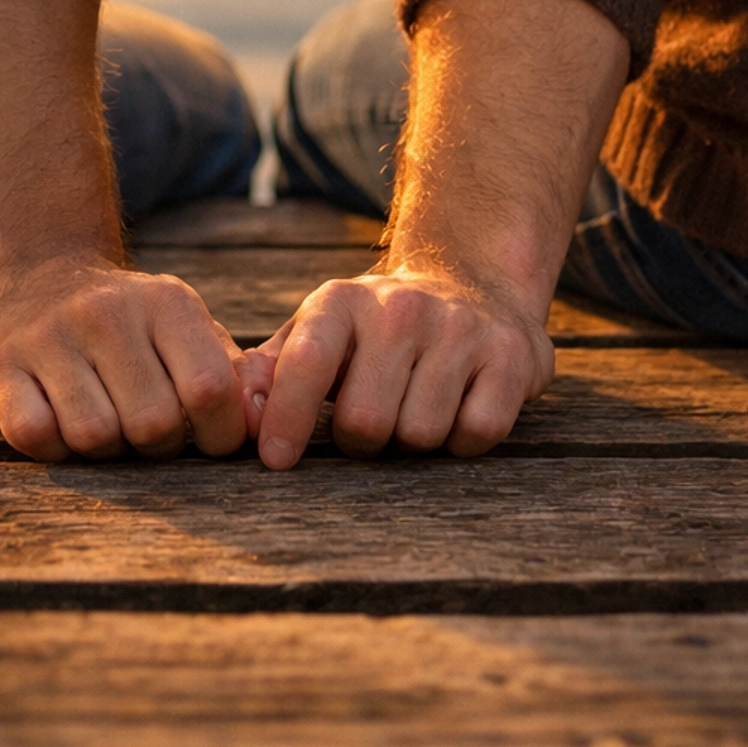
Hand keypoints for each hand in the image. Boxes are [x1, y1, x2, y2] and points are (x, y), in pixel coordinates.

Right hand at [0, 251, 267, 461]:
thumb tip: (262, 425)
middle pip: (153, 424)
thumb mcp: (184, 327)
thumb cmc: (128, 324)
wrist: (33, 275)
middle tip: (143, 431)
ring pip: (95, 436)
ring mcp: (47, 337)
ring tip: (102, 424)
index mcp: (165, 303)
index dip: (217, 434)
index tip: (205, 437)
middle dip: (155, 446)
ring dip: (103, 451)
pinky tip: (58, 423)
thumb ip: (232, 374)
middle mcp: (105, 313)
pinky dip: (53, 447)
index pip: (210, 391)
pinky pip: (35, 435)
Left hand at [251, 261, 553, 469]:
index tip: (276, 461)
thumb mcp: (318, 333)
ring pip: (421, 435)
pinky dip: (463, 441)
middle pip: (366, 422)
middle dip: (363, 441)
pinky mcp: (510, 355)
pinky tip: (458, 409)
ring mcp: (459, 328)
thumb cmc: (375, 331)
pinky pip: (477, 432)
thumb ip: (271, 371)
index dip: (286, 418)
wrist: (473, 285)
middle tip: (373, 422)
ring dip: (413, 443)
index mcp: (342, 302)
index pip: (307, 363)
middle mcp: (401, 307)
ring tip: (414, 408)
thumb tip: (237, 413)